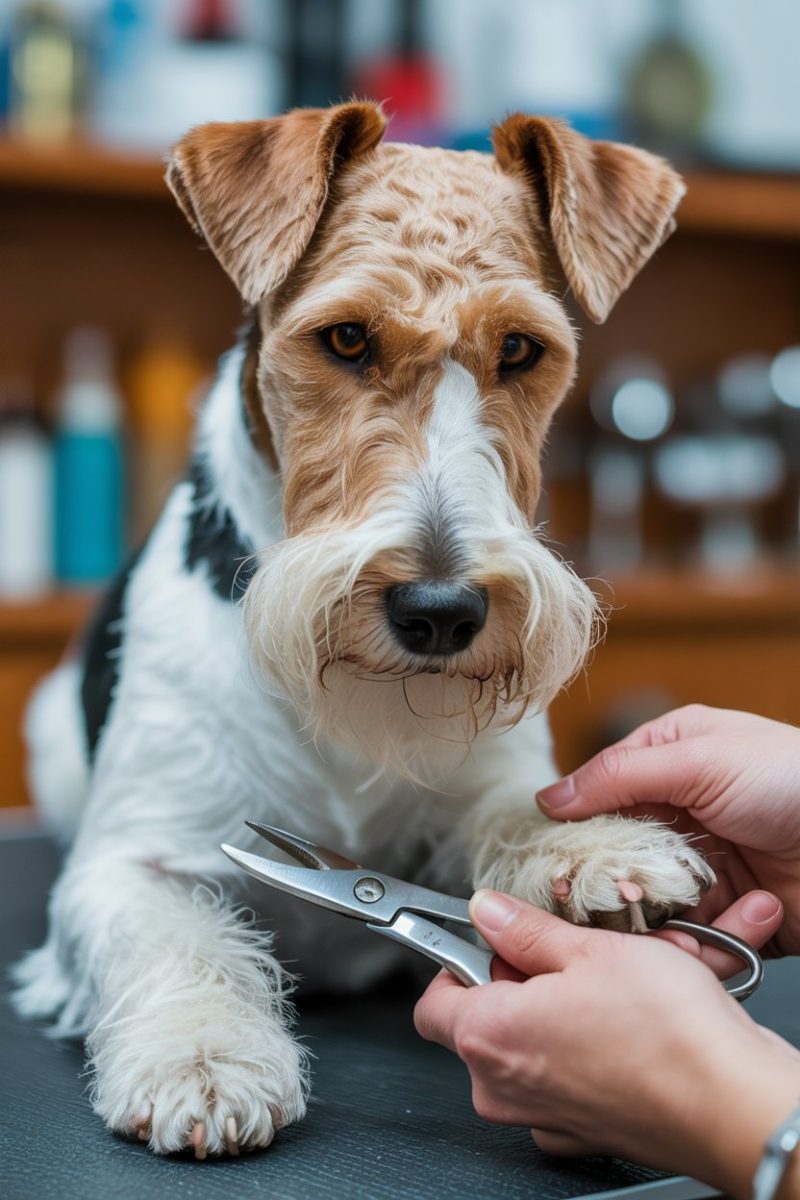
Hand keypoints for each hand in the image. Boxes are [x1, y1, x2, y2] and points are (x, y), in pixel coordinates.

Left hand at [415, 891, 799, 1197]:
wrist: (735, 1105)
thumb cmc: (669, 1033)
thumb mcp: (590, 949)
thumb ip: (525, 929)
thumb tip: (487, 910)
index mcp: (489, 1034)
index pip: (432, 999)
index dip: (457, 962)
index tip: (489, 940)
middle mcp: (503, 1088)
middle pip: (479, 1022)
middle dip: (515, 982)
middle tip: (565, 956)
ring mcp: (541, 1117)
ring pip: (525, 1049)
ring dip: (554, 1013)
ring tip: (605, 986)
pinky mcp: (580, 1133)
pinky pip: (561, 1080)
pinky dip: (581, 1051)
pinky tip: (621, 1027)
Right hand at [538, 705, 799, 954]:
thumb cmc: (793, 780)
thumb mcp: (701, 758)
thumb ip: (619, 776)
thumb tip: (548, 800)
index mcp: (671, 757)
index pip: (599, 790)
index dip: (574, 825)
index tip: (554, 860)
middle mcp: (682, 809)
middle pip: (616, 851)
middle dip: (610, 879)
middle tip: (604, 900)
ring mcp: (705, 862)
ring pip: (646, 898)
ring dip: (653, 914)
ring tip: (675, 914)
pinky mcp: (729, 911)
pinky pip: (688, 931)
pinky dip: (696, 936)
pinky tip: (722, 925)